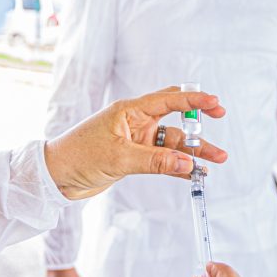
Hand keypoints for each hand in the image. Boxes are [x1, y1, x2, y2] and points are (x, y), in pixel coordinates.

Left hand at [44, 87, 227, 199]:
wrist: (56, 176)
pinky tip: (195, 172)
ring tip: (216, 160)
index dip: (194, 100)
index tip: (216, 103)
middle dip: (199, 123)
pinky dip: (179, 165)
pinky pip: (164, 159)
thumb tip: (187, 163)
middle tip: (220, 120)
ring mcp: (137, 140)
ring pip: (173, 143)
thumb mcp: (119, 158)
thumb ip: (155, 161)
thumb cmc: (79, 157)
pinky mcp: (135, 157)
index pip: (169, 99)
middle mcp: (137, 122)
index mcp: (130, 110)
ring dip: (193, 151)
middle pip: (176, 118)